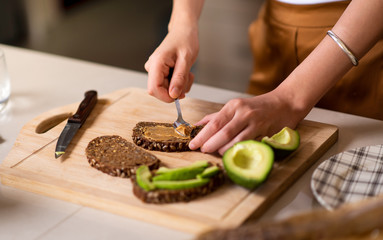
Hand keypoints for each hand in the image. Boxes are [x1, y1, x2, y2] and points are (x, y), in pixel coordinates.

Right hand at [144, 26, 198, 101]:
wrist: (183, 31)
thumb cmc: (185, 40)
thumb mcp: (186, 60)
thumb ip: (179, 78)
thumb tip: (173, 95)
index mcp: (156, 63)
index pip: (154, 89)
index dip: (167, 97)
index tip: (180, 95)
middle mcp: (152, 68)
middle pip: (160, 91)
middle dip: (176, 90)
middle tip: (188, 78)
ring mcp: (155, 70)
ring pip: (166, 89)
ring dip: (180, 86)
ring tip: (187, 72)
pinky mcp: (159, 72)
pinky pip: (168, 85)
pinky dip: (179, 82)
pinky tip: (183, 72)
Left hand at [189, 90, 304, 154]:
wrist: (285, 103)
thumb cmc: (258, 106)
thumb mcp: (236, 107)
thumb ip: (217, 117)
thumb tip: (198, 126)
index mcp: (234, 106)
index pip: (215, 123)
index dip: (202, 135)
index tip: (193, 144)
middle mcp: (244, 113)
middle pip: (223, 133)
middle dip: (210, 144)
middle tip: (202, 150)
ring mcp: (256, 123)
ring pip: (236, 141)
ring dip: (224, 150)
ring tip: (216, 153)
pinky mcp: (266, 133)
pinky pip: (249, 145)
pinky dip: (239, 151)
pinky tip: (232, 155)